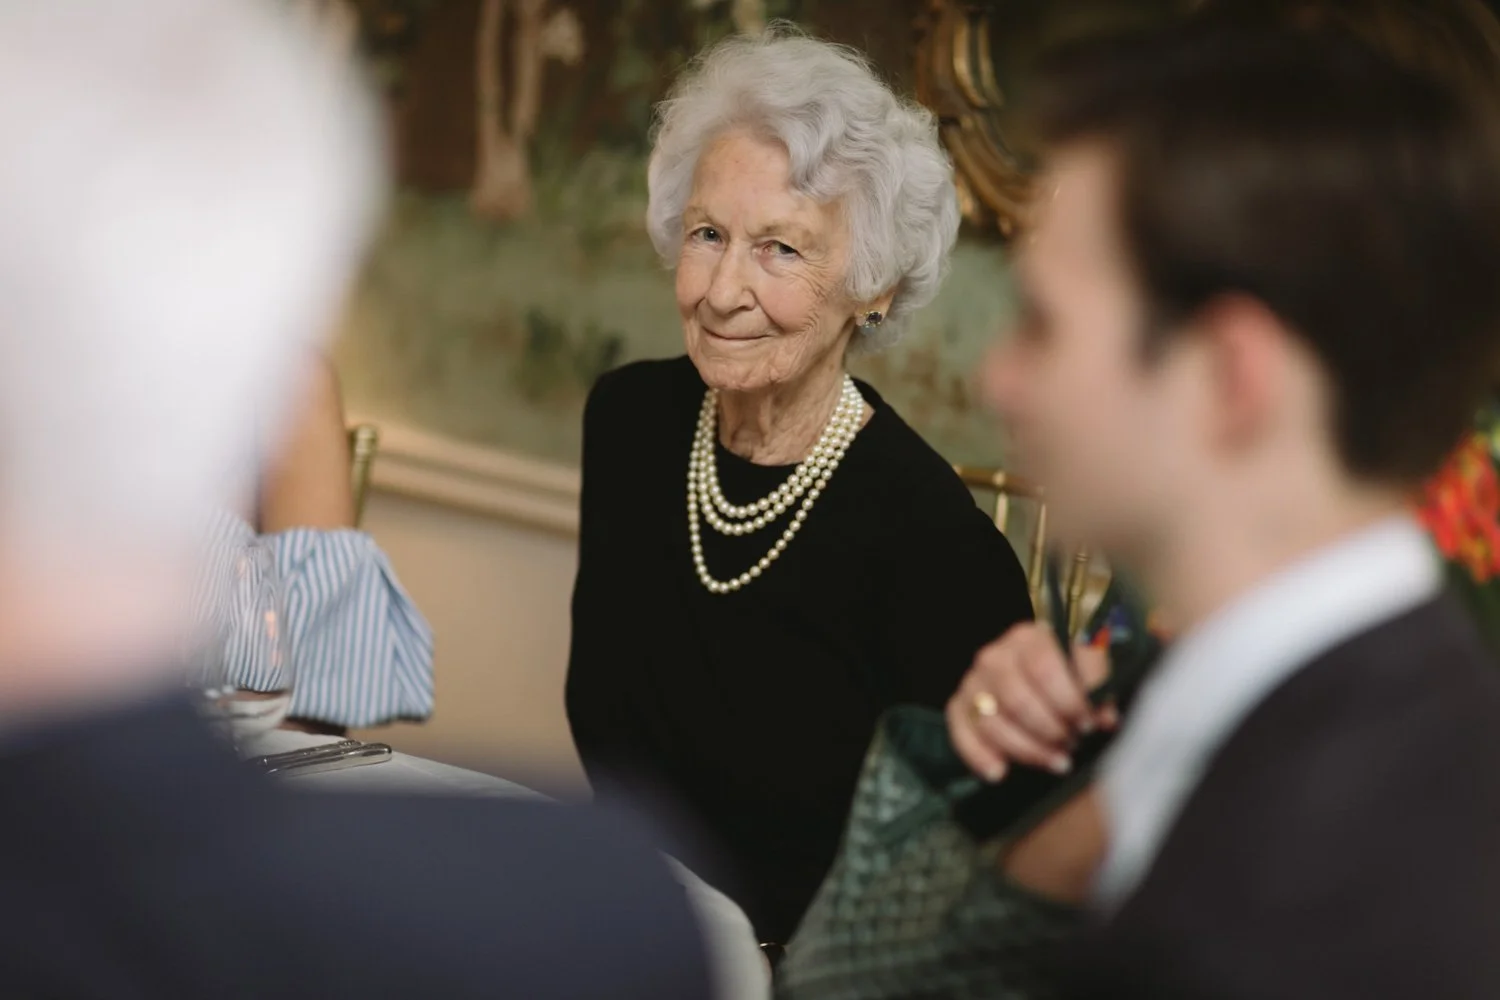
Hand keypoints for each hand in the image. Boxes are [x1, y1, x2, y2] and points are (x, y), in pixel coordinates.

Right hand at [946, 623, 1115, 781]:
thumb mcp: (1091, 670)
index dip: (1071, 700)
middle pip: (1018, 700)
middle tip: (1073, 743)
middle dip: (1051, 729)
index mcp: (1029, 637)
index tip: (1093, 724)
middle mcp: (996, 656)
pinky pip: (963, 733)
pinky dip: (980, 755)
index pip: (1044, 667)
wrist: (1042, 684)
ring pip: (993, 723)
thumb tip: (1105, 718)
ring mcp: (974, 682)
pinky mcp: (959, 707)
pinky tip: (1000, 772)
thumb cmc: (1069, 677)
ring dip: (1027, 749)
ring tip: (1056, 761)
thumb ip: (1101, 685)